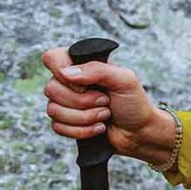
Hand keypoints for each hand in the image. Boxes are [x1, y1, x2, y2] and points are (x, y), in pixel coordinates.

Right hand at [40, 48, 176, 164]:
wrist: (140, 132)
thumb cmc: (134, 103)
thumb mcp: (125, 80)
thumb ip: (98, 69)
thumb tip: (66, 72)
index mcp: (82, 66)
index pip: (52, 57)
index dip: (62, 72)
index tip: (85, 85)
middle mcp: (69, 83)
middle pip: (51, 89)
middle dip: (84, 101)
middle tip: (106, 101)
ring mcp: (65, 103)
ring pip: (53, 110)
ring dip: (86, 117)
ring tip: (105, 114)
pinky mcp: (65, 123)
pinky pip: (58, 127)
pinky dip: (82, 131)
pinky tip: (98, 128)